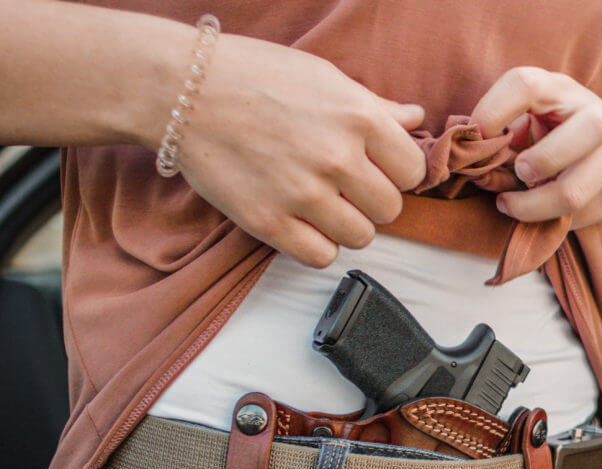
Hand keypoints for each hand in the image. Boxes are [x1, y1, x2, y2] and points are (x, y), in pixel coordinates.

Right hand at [164, 35, 426, 266]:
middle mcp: (337, 158)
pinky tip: (302, 222)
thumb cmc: (255, 76)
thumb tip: (416, 119)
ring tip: (322, 203)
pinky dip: (317, 245)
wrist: (182, 89)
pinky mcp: (269, 222)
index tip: (377, 167)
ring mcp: (303, 194)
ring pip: (361, 238)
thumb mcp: (324, 78)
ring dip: (346, 225)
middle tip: (345, 186)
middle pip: (389, 209)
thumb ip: (376, 107)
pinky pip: (321, 257)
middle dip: (371, 200)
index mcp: (358, 118)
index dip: (397, 172)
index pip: (412, 170)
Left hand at [471, 67, 601, 228]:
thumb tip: (474, 157)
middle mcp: (597, 118)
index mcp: (563, 90)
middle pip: (561, 148)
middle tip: (516, 174)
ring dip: (531, 208)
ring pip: (570, 195)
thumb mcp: (542, 109)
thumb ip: (509, 125)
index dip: (492, 111)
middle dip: (530, 167)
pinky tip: (542, 210)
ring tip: (511, 204)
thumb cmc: (570, 125)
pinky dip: (552, 220)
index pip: (525, 86)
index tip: (477, 136)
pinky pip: (579, 218)